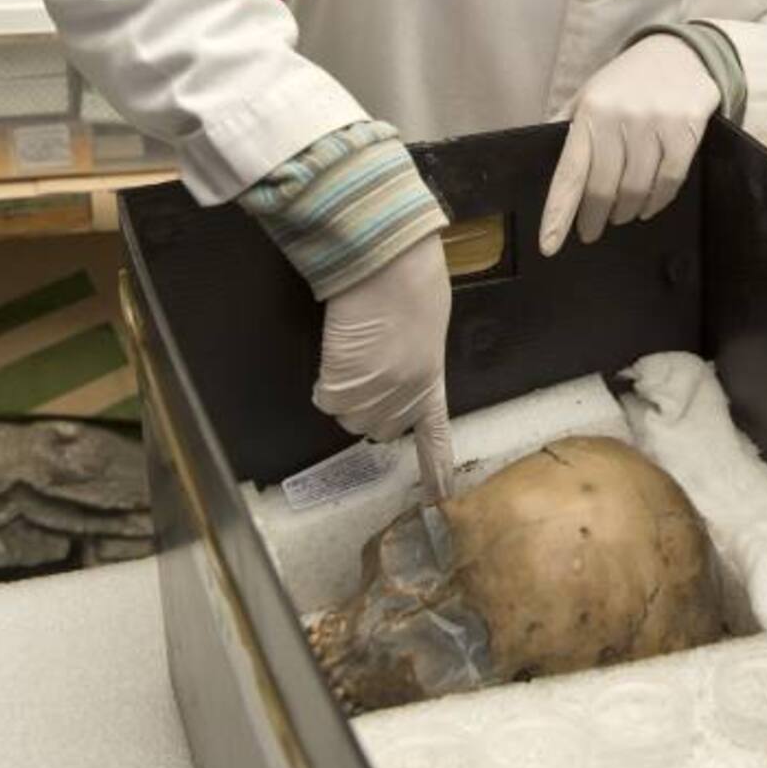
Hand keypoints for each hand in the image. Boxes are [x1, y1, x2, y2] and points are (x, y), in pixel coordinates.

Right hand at [313, 233, 453, 499]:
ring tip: (354, 354)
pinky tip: (337, 353)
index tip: (441, 497)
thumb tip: (399, 363)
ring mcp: (373, 400)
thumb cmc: (414, 285)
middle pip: (378, 428)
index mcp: (432, 382)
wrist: (390, 270)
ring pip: (348, 416)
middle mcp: (404, 401)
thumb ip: (414, 358)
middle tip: (368, 368)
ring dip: (346, 394)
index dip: (435, 467)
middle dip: (372, 405)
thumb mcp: (425, 328)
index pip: (435, 436)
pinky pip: (325, 397)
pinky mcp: (341, 389)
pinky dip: (325, 381)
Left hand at [539, 35, 718, 255]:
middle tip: (590, 230)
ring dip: (626, 211)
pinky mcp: (686, 130)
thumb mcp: (589, 95)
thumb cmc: (627, 81)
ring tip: (621, 214)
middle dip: (595, 218)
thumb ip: (566, 125)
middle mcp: (619, 118)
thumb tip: (538, 157)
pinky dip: (657, 201)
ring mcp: (655, 124)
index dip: (558, 214)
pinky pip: (669, 181)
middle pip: (604, 190)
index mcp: (589, 113)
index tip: (548, 245)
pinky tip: (649, 205)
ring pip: (637, 189)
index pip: (569, 174)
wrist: (680, 52)